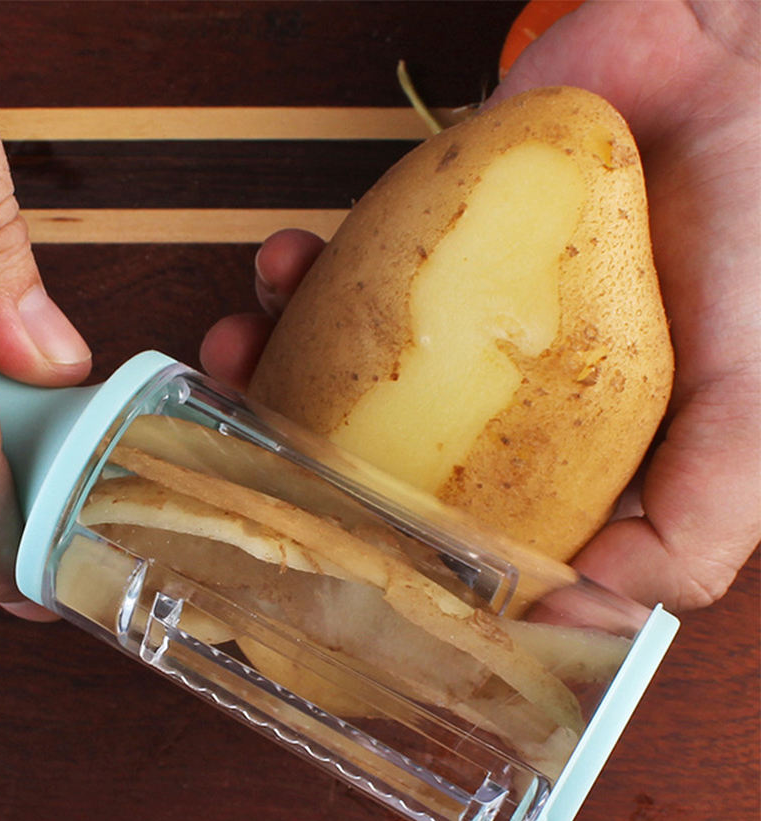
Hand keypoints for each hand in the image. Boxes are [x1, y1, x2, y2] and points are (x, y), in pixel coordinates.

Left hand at [201, 0, 759, 612]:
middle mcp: (496, 408)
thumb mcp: (751, 419)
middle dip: (296, 462)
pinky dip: (294, 277)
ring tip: (239, 352)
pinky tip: (285, 266)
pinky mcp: (423, 247)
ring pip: (336, 375)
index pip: (459, 544)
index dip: (384, 562)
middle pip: (374, 460)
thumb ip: (686, 532)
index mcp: (560, 467)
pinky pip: (336, 275)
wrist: (735, 65)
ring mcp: (452, 326)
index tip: (320, 560)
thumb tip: (565, 626)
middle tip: (249, 456)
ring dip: (267, 369)